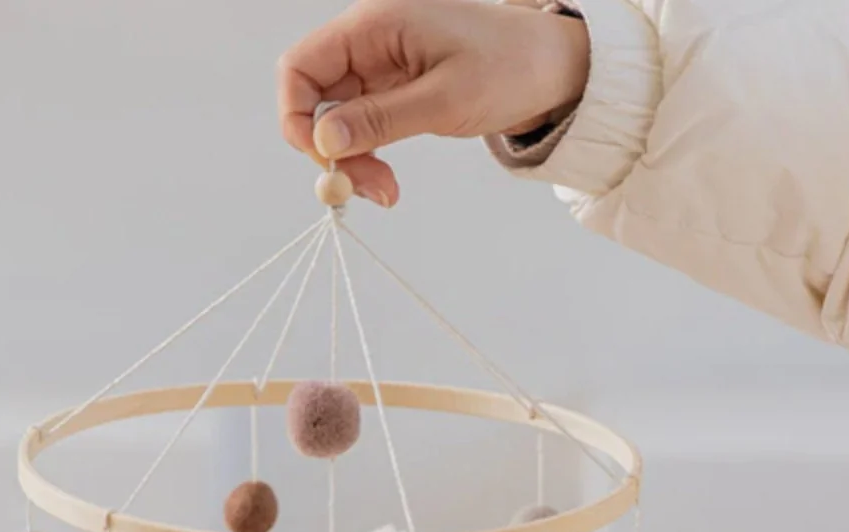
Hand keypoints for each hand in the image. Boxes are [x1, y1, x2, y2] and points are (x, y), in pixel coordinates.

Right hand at [277, 0, 589, 205]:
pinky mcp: (393, 90)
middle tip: (365, 189)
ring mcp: (380, 66)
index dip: (297, 116)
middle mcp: (369, 39)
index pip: (300, 67)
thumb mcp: (444, 100)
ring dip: (351, 161)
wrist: (552, 69)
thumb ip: (380, 119)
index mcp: (375, 23)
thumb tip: (323, 141)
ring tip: (386, 191)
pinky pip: (361, 126)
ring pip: (336, 119)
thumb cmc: (509, 69)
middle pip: (314, 98)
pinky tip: (388, 182)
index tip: (324, 161)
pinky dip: (368, 157)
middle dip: (330, 150)